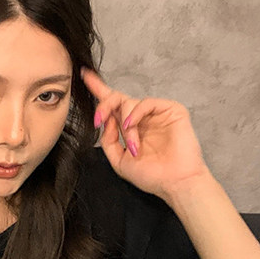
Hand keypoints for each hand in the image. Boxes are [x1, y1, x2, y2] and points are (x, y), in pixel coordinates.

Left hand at [81, 67, 209, 200]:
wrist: (175, 183)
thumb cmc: (152, 175)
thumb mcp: (119, 161)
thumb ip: (108, 140)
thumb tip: (105, 121)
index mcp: (129, 127)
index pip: (112, 105)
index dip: (98, 89)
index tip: (84, 75)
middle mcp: (141, 117)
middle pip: (116, 98)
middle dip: (103, 105)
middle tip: (98, 119)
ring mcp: (156, 113)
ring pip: (129, 102)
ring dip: (125, 124)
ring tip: (132, 145)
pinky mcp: (171, 110)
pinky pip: (146, 102)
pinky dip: (135, 114)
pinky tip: (132, 127)